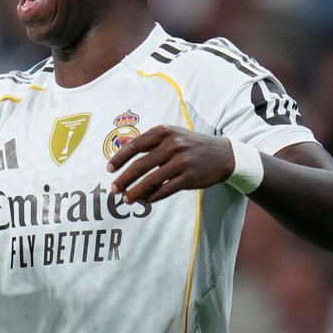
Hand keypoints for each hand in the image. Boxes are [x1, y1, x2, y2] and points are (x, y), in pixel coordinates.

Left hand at [106, 125, 233, 203]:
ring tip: (125, 199)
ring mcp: (182, 162)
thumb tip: (120, 141)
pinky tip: (144, 201)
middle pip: (140, 165)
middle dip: (124, 179)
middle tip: (113, 189)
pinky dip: (152, 197)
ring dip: (135, 192)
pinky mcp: (189, 177)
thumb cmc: (191, 144)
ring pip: (151, 180)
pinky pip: (165, 190)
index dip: (119, 158)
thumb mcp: (170, 135)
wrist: (223, 154)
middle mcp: (172, 145)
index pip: (135, 145)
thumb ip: (146, 140)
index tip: (109, 169)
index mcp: (164, 132)